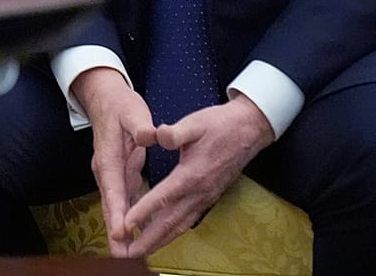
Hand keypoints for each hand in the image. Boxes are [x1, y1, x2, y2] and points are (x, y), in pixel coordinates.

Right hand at [71, 67, 154, 256]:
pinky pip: (121, 202)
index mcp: (109, 157)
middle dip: (115, 231)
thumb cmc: (121, 106)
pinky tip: (132, 235)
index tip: (122, 230)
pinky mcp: (117, 176)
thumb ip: (140, 125)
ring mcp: (110, 175)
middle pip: (110, 205)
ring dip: (119, 230)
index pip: (113, 187)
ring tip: (126, 254)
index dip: (118, 210)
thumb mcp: (132, 111)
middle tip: (121, 255)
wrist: (106, 100)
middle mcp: (106, 170)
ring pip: (114, 207)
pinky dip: (124, 219)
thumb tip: (150, 135)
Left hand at [121, 94, 274, 257]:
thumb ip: (175, 132)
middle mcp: (199, 192)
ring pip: (180, 226)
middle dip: (148, 239)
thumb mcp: (195, 123)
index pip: (164, 197)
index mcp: (192, 174)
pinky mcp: (208, 198)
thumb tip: (158, 135)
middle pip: (170, 221)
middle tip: (128, 252)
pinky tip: (162, 237)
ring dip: (159, 241)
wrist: (249, 130)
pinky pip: (188, 221)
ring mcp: (205, 198)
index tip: (126, 224)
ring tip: (140, 252)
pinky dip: (172, 232)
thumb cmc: (220, 125)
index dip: (144, 211)